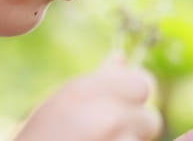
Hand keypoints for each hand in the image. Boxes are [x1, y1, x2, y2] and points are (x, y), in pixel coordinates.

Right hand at [14, 57, 161, 140]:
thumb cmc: (42, 136)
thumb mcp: (64, 103)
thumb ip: (99, 80)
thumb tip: (121, 59)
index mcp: (87, 90)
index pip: (143, 83)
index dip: (135, 98)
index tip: (122, 109)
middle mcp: (104, 115)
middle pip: (151, 118)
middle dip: (136, 129)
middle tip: (108, 135)